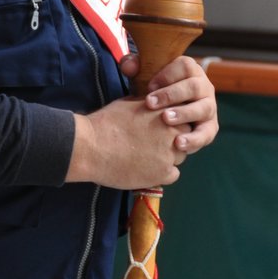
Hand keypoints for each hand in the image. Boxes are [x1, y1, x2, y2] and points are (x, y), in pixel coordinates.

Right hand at [66, 95, 189, 189]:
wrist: (91, 147)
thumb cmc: (106, 122)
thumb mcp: (129, 104)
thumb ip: (148, 106)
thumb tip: (155, 107)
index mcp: (165, 113)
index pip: (183, 118)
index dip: (172, 125)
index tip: (160, 129)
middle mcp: (172, 132)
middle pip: (185, 138)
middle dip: (173, 140)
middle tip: (153, 144)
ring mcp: (169, 154)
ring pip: (180, 157)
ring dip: (168, 157)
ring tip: (147, 157)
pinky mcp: (162, 174)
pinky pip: (173, 174)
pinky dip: (162, 173)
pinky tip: (147, 169)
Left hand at [134, 54, 218, 156]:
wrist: (163, 111)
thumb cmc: (153, 89)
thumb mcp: (143, 76)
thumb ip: (133, 66)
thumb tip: (127, 66)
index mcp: (190, 70)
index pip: (185, 66)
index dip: (167, 75)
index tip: (149, 86)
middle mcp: (204, 86)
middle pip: (194, 87)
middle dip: (171, 95)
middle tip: (150, 104)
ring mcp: (209, 107)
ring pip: (203, 108)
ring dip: (184, 114)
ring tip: (165, 119)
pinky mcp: (209, 127)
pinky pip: (206, 134)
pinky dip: (194, 139)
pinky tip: (178, 144)